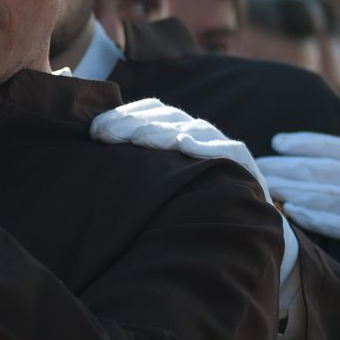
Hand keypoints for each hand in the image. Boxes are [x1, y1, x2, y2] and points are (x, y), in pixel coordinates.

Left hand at [89, 98, 270, 196]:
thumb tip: (96, 148)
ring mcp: (223, 148)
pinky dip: (205, 145)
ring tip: (137, 138)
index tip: (95, 129)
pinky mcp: (244, 165)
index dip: (124, 114)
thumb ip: (139, 164)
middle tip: (101, 134)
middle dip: (132, 122)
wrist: (243, 229)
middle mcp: (201, 134)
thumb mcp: (163, 181)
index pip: (153, 111)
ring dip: (162, 132)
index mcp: (180, 132)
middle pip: (166, 117)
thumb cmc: (193, 204)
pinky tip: (183, 145)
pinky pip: (226, 150)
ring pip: (192, 129)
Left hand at [257, 114, 339, 311]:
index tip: (278, 141)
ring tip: (267, 185)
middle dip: (289, 166)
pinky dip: (315, 217)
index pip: (339, 148)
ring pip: (328, 195)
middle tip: (260, 163)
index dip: (307, 142)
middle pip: (326, 170)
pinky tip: (291, 212)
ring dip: (294, 189)